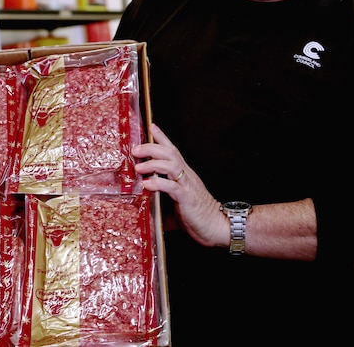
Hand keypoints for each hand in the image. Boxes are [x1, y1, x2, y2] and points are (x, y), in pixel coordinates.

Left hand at [132, 123, 226, 247]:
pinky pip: (172, 187)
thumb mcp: (177, 202)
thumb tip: (146, 200)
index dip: (162, 137)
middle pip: (170, 153)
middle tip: (135, 150)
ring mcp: (188, 186)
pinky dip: (158, 183)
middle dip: (151, 148)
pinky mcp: (187, 198)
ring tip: (138, 167)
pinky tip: (147, 184)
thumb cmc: (197, 216)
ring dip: (153, 163)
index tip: (151, 126)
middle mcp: (186, 176)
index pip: (173, 150)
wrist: (217, 227)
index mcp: (185, 174)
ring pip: (171, 165)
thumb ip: (163, 197)